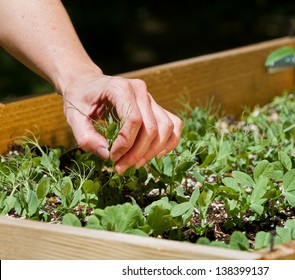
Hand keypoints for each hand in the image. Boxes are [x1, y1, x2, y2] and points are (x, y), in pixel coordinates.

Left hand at [61, 73, 182, 173]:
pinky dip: (169, 143)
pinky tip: (155, 155)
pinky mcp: (157, 107)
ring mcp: (151, 98)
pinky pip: (174, 125)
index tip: (111, 157)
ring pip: (166, 128)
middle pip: (152, 127)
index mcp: (120, 88)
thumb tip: (107, 156)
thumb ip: (86, 138)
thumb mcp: (73, 118)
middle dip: (138, 153)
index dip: (126, 143)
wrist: (87, 83)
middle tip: (120, 167)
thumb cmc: (79, 99)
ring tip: (134, 164)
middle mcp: (140, 91)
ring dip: (153, 152)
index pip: (134, 119)